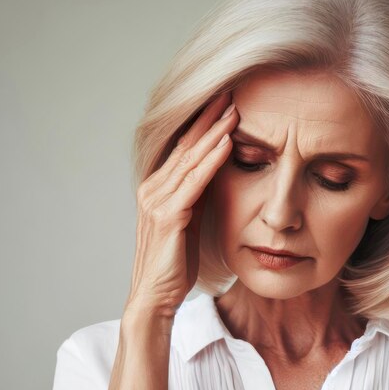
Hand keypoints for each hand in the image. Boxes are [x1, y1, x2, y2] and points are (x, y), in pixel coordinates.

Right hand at [124, 91, 238, 319]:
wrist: (156, 296)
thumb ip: (197, 198)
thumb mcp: (189, 223)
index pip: (184, 150)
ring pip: (190, 159)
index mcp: (158, 189)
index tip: (225, 105)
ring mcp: (158, 201)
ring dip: (214, 132)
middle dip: (209, 118)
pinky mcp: (168, 216)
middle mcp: (154, 189)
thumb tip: (217, 175)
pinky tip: (227, 143)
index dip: (204, 126)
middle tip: (231, 93)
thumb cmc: (175, 263)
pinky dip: (211, 161)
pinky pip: (194, 182)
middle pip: (186, 146)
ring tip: (234, 109)